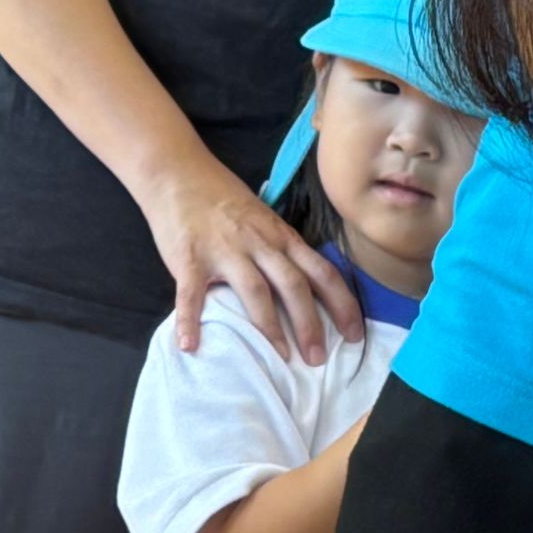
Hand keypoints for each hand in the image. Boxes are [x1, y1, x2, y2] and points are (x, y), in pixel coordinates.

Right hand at [140, 150, 357, 360]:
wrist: (179, 174)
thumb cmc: (224, 201)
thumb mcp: (265, 221)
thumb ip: (282, 251)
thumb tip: (304, 289)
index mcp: (282, 237)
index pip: (322, 272)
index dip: (342, 305)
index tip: (353, 336)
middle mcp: (260, 243)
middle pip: (294, 285)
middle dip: (309, 324)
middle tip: (317, 359)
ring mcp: (225, 250)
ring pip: (255, 290)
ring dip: (269, 327)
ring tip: (279, 357)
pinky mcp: (190, 257)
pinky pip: (191, 293)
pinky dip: (190, 320)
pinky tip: (190, 345)